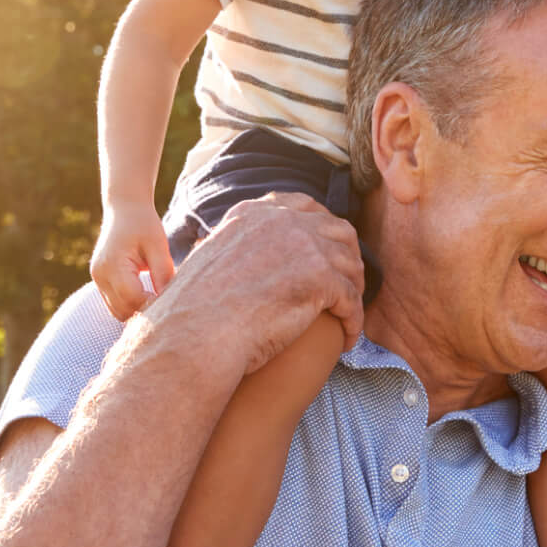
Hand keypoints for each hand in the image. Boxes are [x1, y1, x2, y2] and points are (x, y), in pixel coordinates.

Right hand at [91, 201, 175, 320]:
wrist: (124, 208)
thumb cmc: (144, 224)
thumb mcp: (158, 245)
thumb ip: (163, 273)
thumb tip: (169, 301)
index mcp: (113, 264)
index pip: (132, 299)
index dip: (153, 305)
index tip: (171, 300)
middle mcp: (100, 274)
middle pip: (123, 310)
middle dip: (145, 311)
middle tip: (166, 302)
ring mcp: (97, 279)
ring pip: (117, 312)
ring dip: (136, 310)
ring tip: (156, 297)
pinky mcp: (99, 280)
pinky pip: (114, 304)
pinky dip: (129, 304)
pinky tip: (145, 294)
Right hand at [148, 193, 366, 376]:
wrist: (196, 334)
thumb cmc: (192, 312)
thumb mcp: (206, 260)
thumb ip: (226, 248)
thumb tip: (218, 250)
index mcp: (253, 214)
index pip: (302, 206)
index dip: (322, 227)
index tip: (327, 250)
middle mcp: (281, 221)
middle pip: (336, 230)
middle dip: (346, 256)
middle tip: (347, 285)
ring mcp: (304, 246)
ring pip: (349, 264)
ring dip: (354, 290)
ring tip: (347, 314)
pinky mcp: (321, 278)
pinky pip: (351, 299)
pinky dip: (354, 321)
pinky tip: (347, 339)